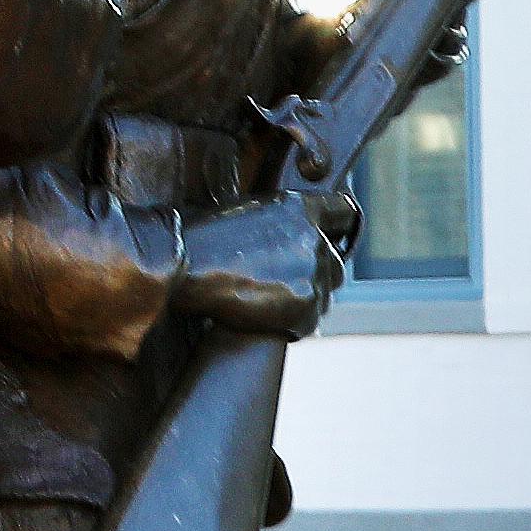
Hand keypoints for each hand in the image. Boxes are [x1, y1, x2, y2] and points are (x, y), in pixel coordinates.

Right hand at [166, 190, 329, 338]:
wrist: (185, 269)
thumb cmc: (206, 239)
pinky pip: (309, 320)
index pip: (345, 213)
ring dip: (304, 297)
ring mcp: (312, 273)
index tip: (332, 238)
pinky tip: (263, 313)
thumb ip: (286, 219)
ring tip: (267, 297)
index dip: (338, 228)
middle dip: (317, 272)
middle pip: (335, 262)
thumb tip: (308, 232)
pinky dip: (291, 322)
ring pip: (324, 293)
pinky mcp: (304, 305)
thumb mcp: (251, 211)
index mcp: (301, 208)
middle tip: (283, 280)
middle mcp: (313, 238)